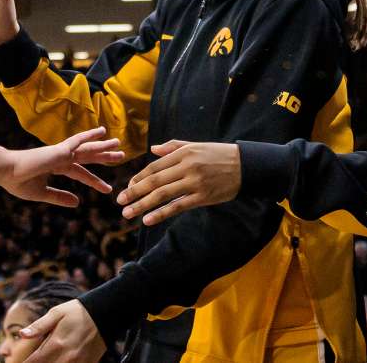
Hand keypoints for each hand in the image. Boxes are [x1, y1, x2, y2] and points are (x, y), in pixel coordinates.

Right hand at [2, 127, 124, 206]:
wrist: (4, 170)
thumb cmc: (17, 181)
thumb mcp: (41, 193)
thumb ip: (59, 197)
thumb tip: (77, 202)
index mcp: (56, 166)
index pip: (80, 173)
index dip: (94, 181)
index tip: (107, 189)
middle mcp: (60, 157)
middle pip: (88, 157)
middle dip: (104, 157)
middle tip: (121, 156)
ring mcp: (60, 152)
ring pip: (87, 148)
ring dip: (102, 146)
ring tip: (118, 143)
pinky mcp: (58, 150)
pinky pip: (77, 141)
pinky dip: (89, 136)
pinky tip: (101, 132)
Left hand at [21, 300, 106, 362]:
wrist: (105, 313)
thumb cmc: (78, 312)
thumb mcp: (56, 313)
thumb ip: (38, 326)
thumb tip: (21, 334)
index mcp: (56, 344)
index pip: (34, 362)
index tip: (22, 362)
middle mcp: (67, 357)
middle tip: (36, 359)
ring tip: (49, 358)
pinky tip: (62, 359)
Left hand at [116, 140, 240, 224]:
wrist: (246, 165)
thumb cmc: (219, 155)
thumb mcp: (196, 146)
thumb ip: (173, 147)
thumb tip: (153, 150)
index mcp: (183, 153)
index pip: (154, 167)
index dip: (138, 178)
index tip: (127, 187)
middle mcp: (187, 166)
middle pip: (154, 181)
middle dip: (134, 192)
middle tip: (120, 201)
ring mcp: (194, 182)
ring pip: (162, 194)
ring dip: (142, 205)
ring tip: (128, 213)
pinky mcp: (203, 196)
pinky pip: (178, 206)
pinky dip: (161, 213)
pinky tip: (148, 220)